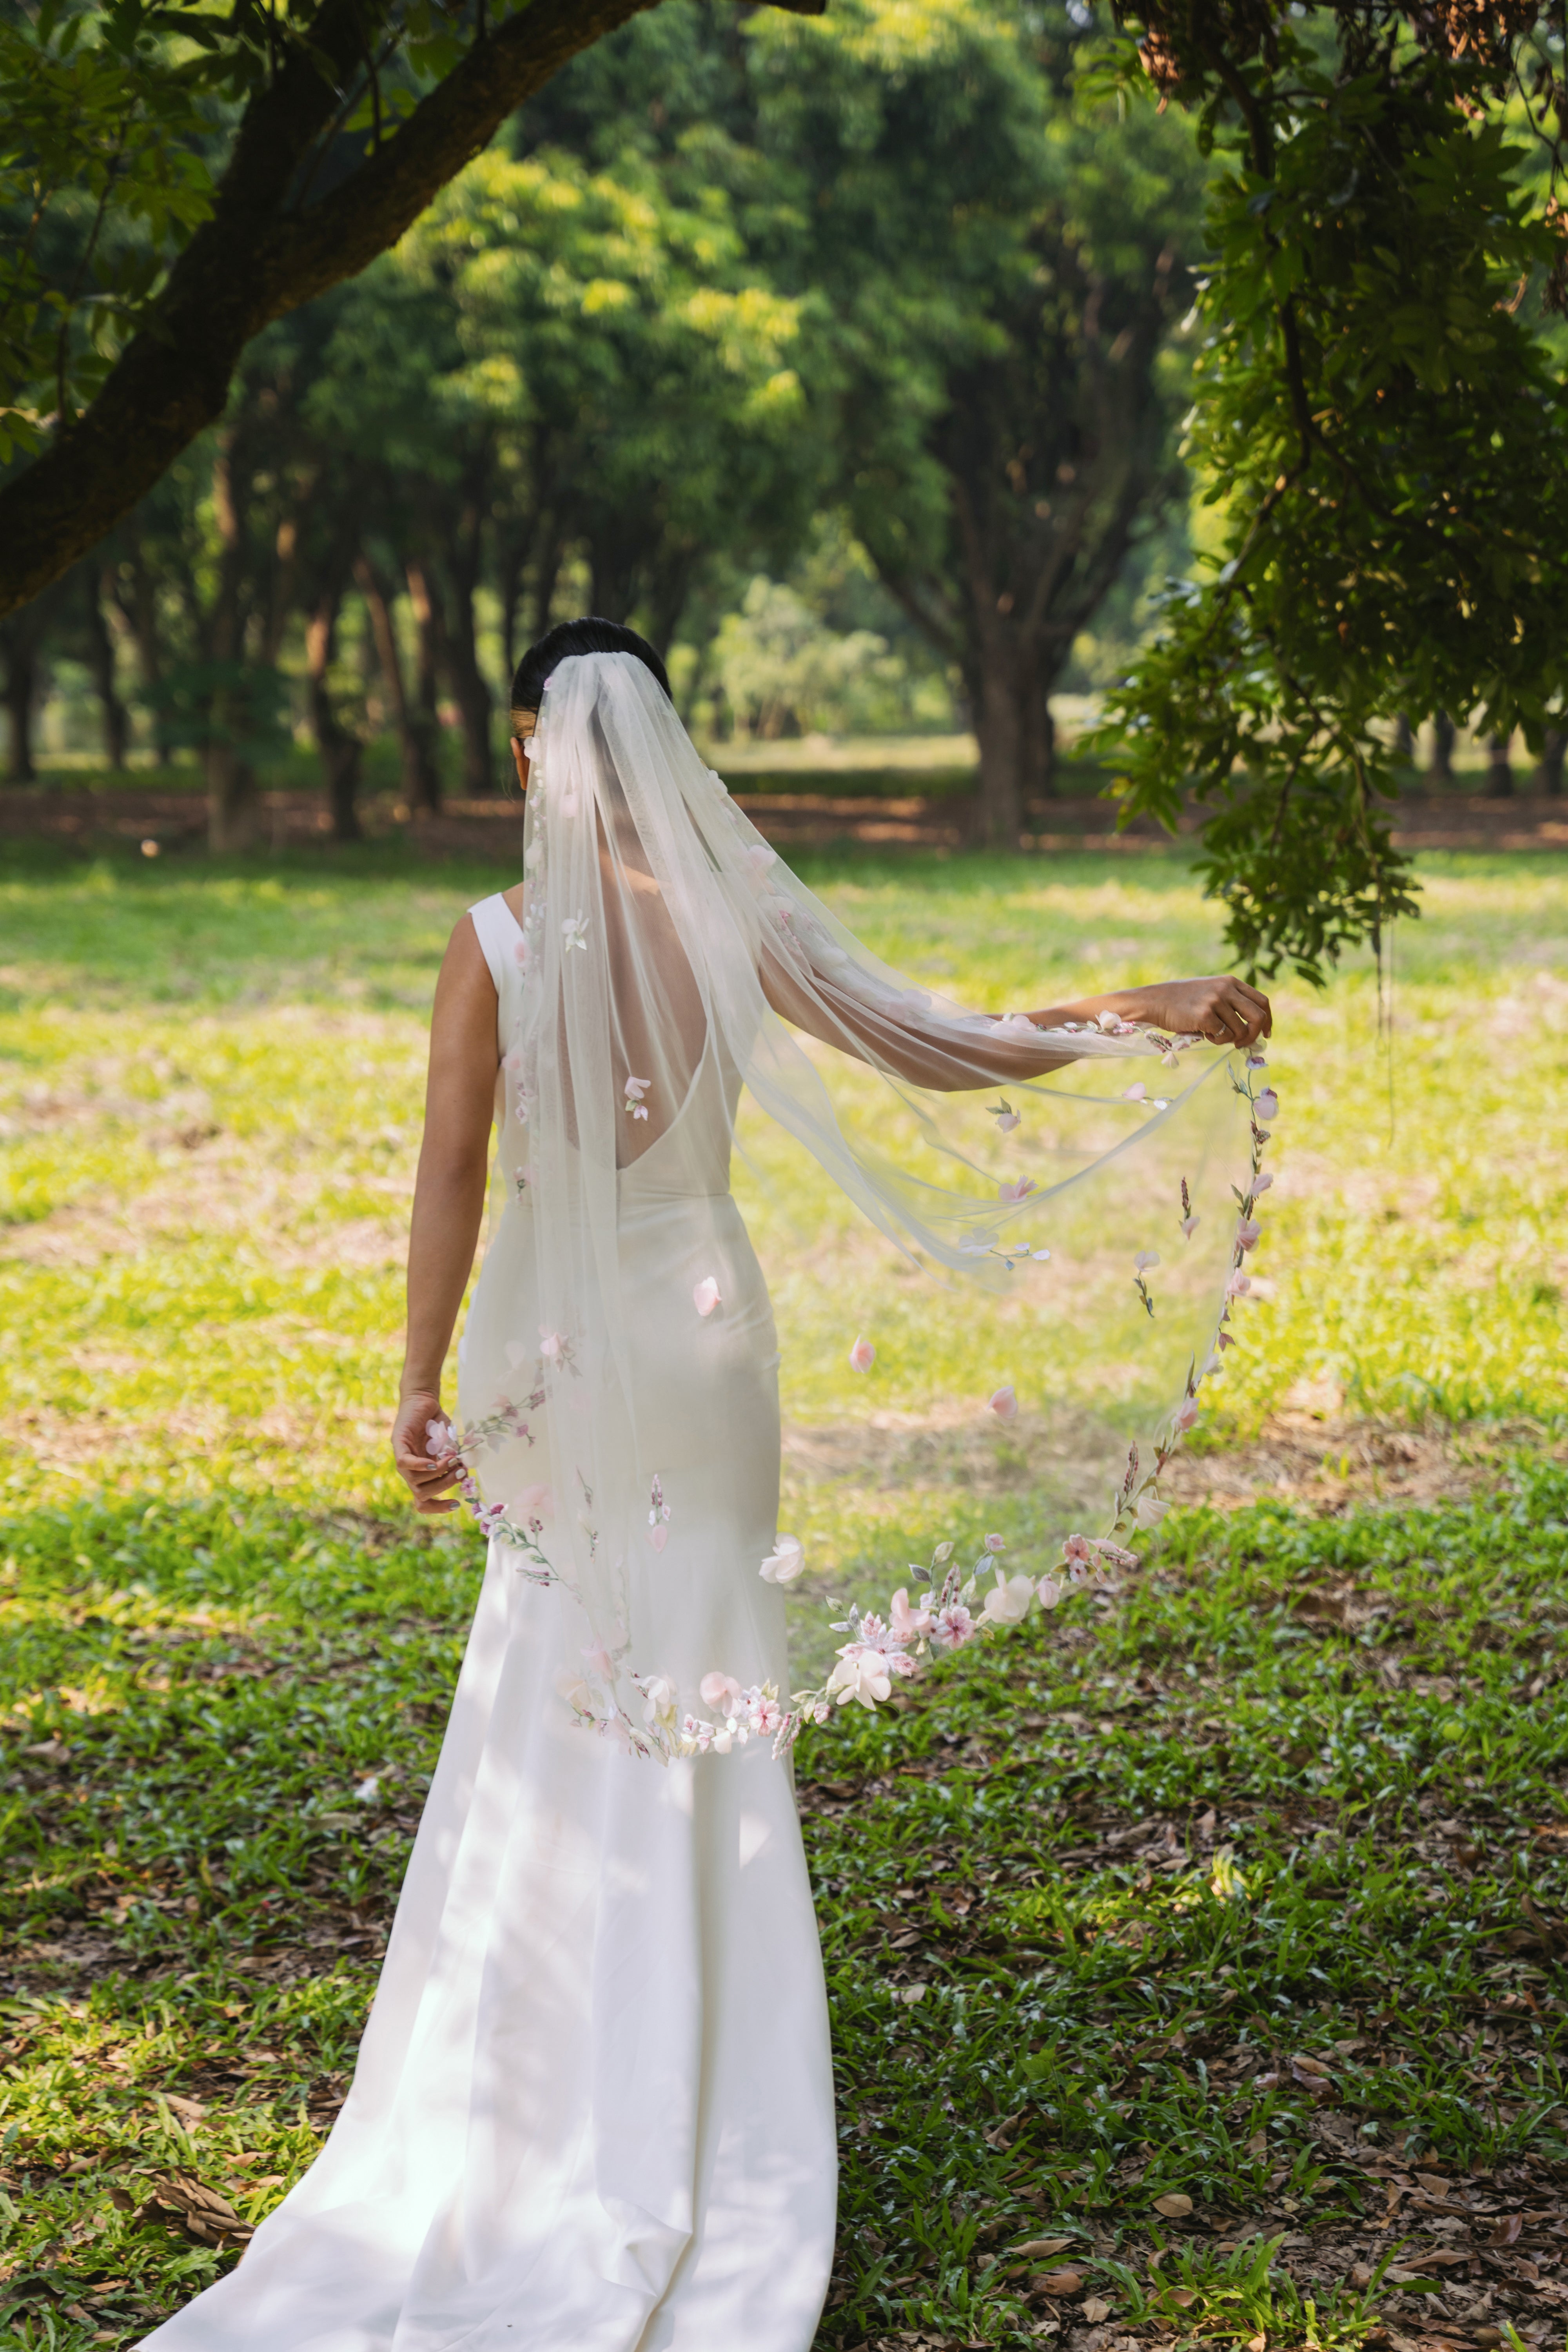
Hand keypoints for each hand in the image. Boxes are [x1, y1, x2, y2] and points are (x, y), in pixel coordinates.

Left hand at [392, 1389, 462, 1514]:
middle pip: (422, 1494)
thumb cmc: (437, 1424)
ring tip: (453, 1460)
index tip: (457, 1504)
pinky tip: (433, 1463)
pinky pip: (405, 1463)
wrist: (424, 1399)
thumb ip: (455, 1462)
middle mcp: (410, 1471)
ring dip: (439, 1473)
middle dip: (445, 1486)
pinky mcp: (398, 1444)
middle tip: (461, 1473)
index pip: (423, 1501)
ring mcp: (402, 1459)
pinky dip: (420, 1466)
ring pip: (416, 1481)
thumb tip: (464, 1477)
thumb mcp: (450, 1447)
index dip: (438, 1508)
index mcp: (421, 1475)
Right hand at [1118, 975, 1271, 1048]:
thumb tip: (1254, 1030)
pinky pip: (1223, 1036)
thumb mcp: (1211, 992)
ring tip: (1213, 1035)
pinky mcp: (1205, 1015)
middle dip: (1255, 1035)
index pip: (1262, 1001)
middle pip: (1258, 1017)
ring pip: (1240, 1031)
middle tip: (1243, 1044)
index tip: (1266, 1033)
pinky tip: (1202, 1034)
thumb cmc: (1183, 1001)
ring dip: (1229, 1039)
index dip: (1268, 1020)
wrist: (1156, 1001)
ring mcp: (1216, 1001)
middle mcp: (1226, 989)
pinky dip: (1216, 1040)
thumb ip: (1231, 1003)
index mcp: (1230, 982)